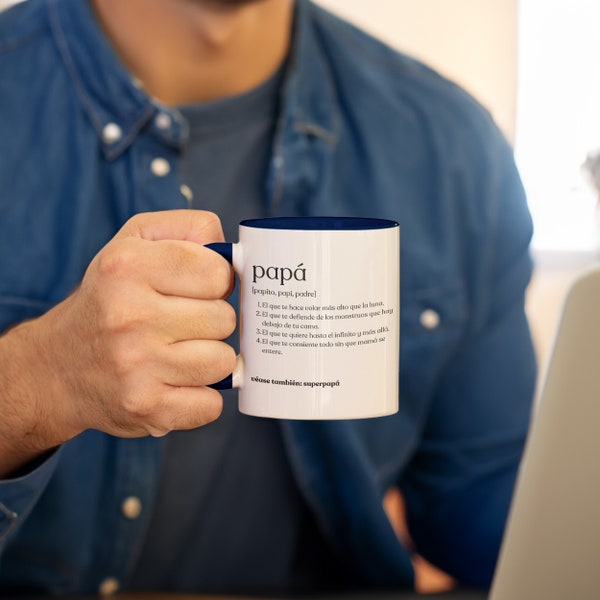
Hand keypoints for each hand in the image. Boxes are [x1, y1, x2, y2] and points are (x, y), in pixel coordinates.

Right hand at [0, 210, 235, 474]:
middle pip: (224, 319)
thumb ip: (190, 230)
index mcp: (127, 266)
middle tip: (184, 324)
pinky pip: (211, 406)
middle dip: (211, 321)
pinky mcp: (145, 408)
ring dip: (209, 359)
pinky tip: (177, 384)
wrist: (56, 368)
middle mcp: (128, 316)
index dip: (217, 282)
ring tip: (180, 353)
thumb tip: (235, 253)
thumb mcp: (135, 242)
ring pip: (222, 362)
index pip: (217, 272)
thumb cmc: (110, 298)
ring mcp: (136, 367)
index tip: (198, 289)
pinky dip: (202, 398)